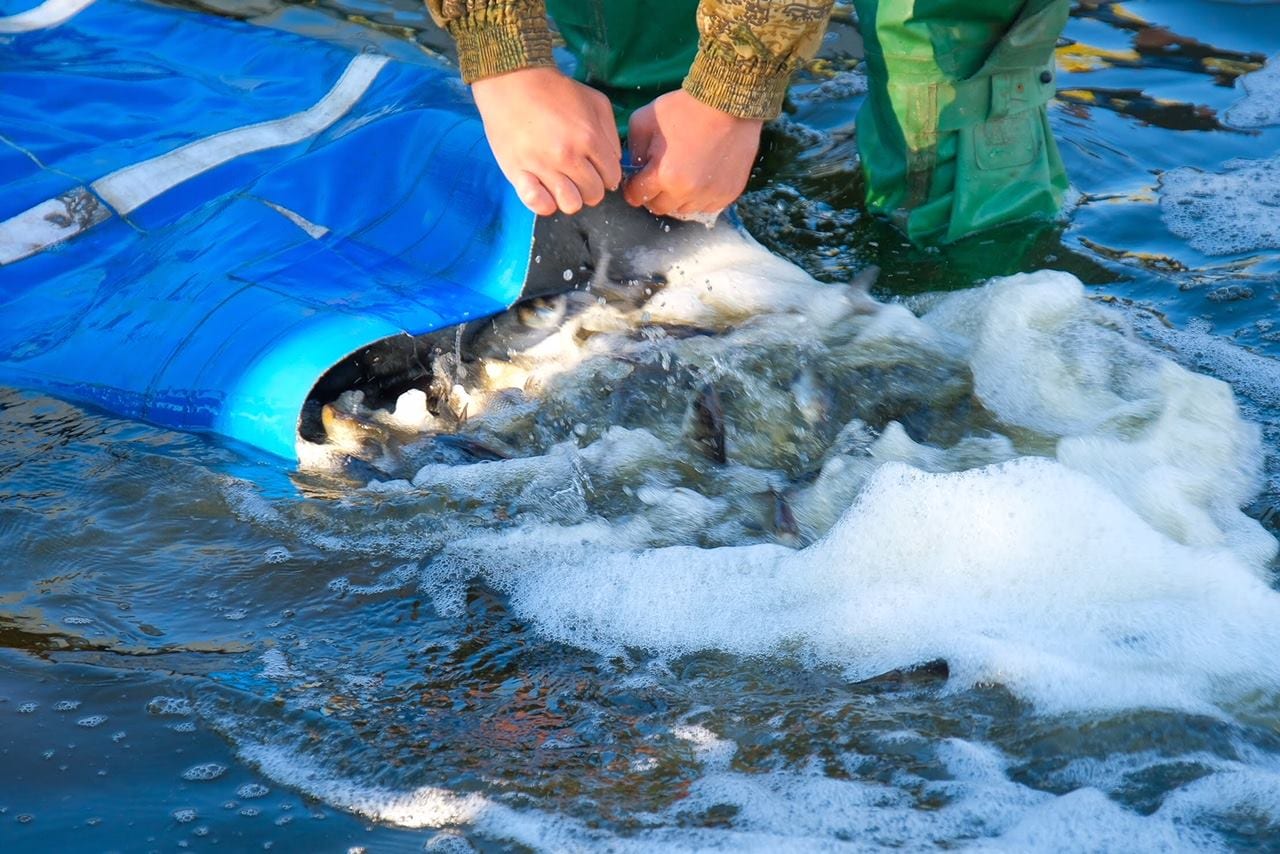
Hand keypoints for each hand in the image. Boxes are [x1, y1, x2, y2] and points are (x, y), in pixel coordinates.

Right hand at [471, 67, 622, 216]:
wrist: (512, 81)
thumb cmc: (555, 90)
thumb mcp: (595, 102)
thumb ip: (611, 134)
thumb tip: (613, 161)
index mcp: (589, 138)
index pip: (612, 177)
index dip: (606, 174)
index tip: (595, 168)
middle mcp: (568, 156)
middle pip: (593, 195)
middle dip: (590, 186)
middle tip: (578, 174)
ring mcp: (542, 167)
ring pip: (570, 204)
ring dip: (569, 197)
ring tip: (561, 183)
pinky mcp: (518, 173)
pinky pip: (539, 205)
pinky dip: (544, 202)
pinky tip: (543, 189)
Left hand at [623, 90, 762, 218]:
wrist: (729, 102)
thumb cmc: (684, 108)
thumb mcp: (643, 121)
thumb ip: (632, 150)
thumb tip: (633, 169)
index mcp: (663, 175)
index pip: (636, 197)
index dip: (633, 187)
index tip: (638, 179)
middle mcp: (686, 192)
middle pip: (659, 207)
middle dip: (655, 193)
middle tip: (660, 175)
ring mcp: (709, 195)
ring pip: (683, 209)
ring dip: (678, 197)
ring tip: (682, 174)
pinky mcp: (727, 194)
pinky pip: (706, 206)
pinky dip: (700, 196)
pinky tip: (701, 177)